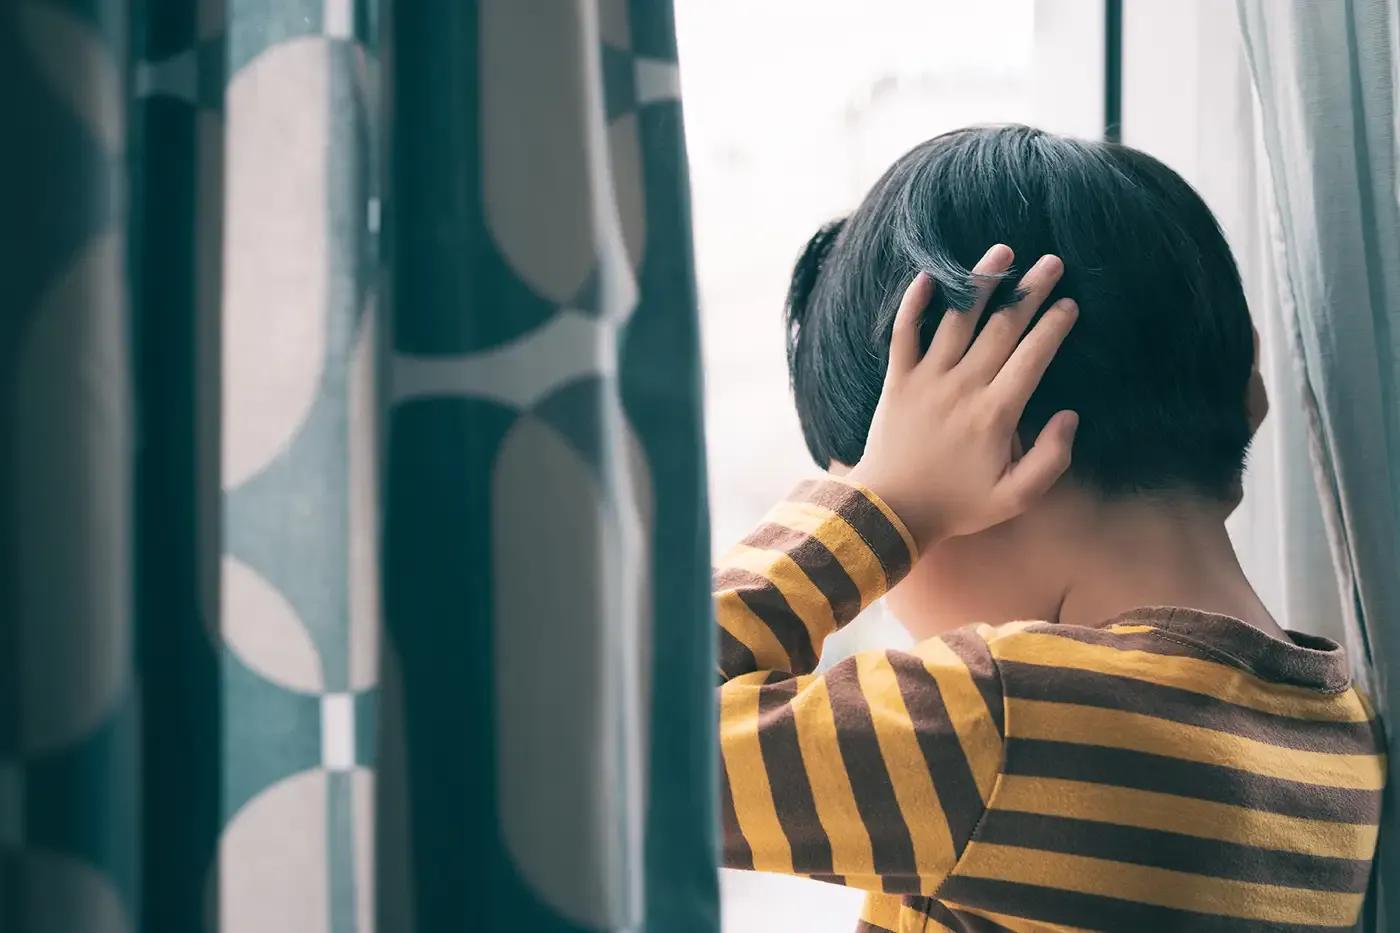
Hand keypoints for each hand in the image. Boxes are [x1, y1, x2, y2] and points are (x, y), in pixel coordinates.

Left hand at [846, 245, 1079, 550]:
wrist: (891, 511)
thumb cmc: (957, 505)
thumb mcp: (1015, 498)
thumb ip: (1051, 458)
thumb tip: (1069, 415)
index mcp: (995, 414)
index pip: (1032, 357)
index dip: (1054, 326)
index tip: (1070, 304)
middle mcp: (962, 387)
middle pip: (1002, 328)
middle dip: (1030, 292)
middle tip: (1052, 262)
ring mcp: (927, 380)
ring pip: (957, 320)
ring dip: (981, 283)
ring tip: (1002, 251)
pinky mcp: (898, 381)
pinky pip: (904, 333)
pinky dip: (913, 303)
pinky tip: (927, 275)